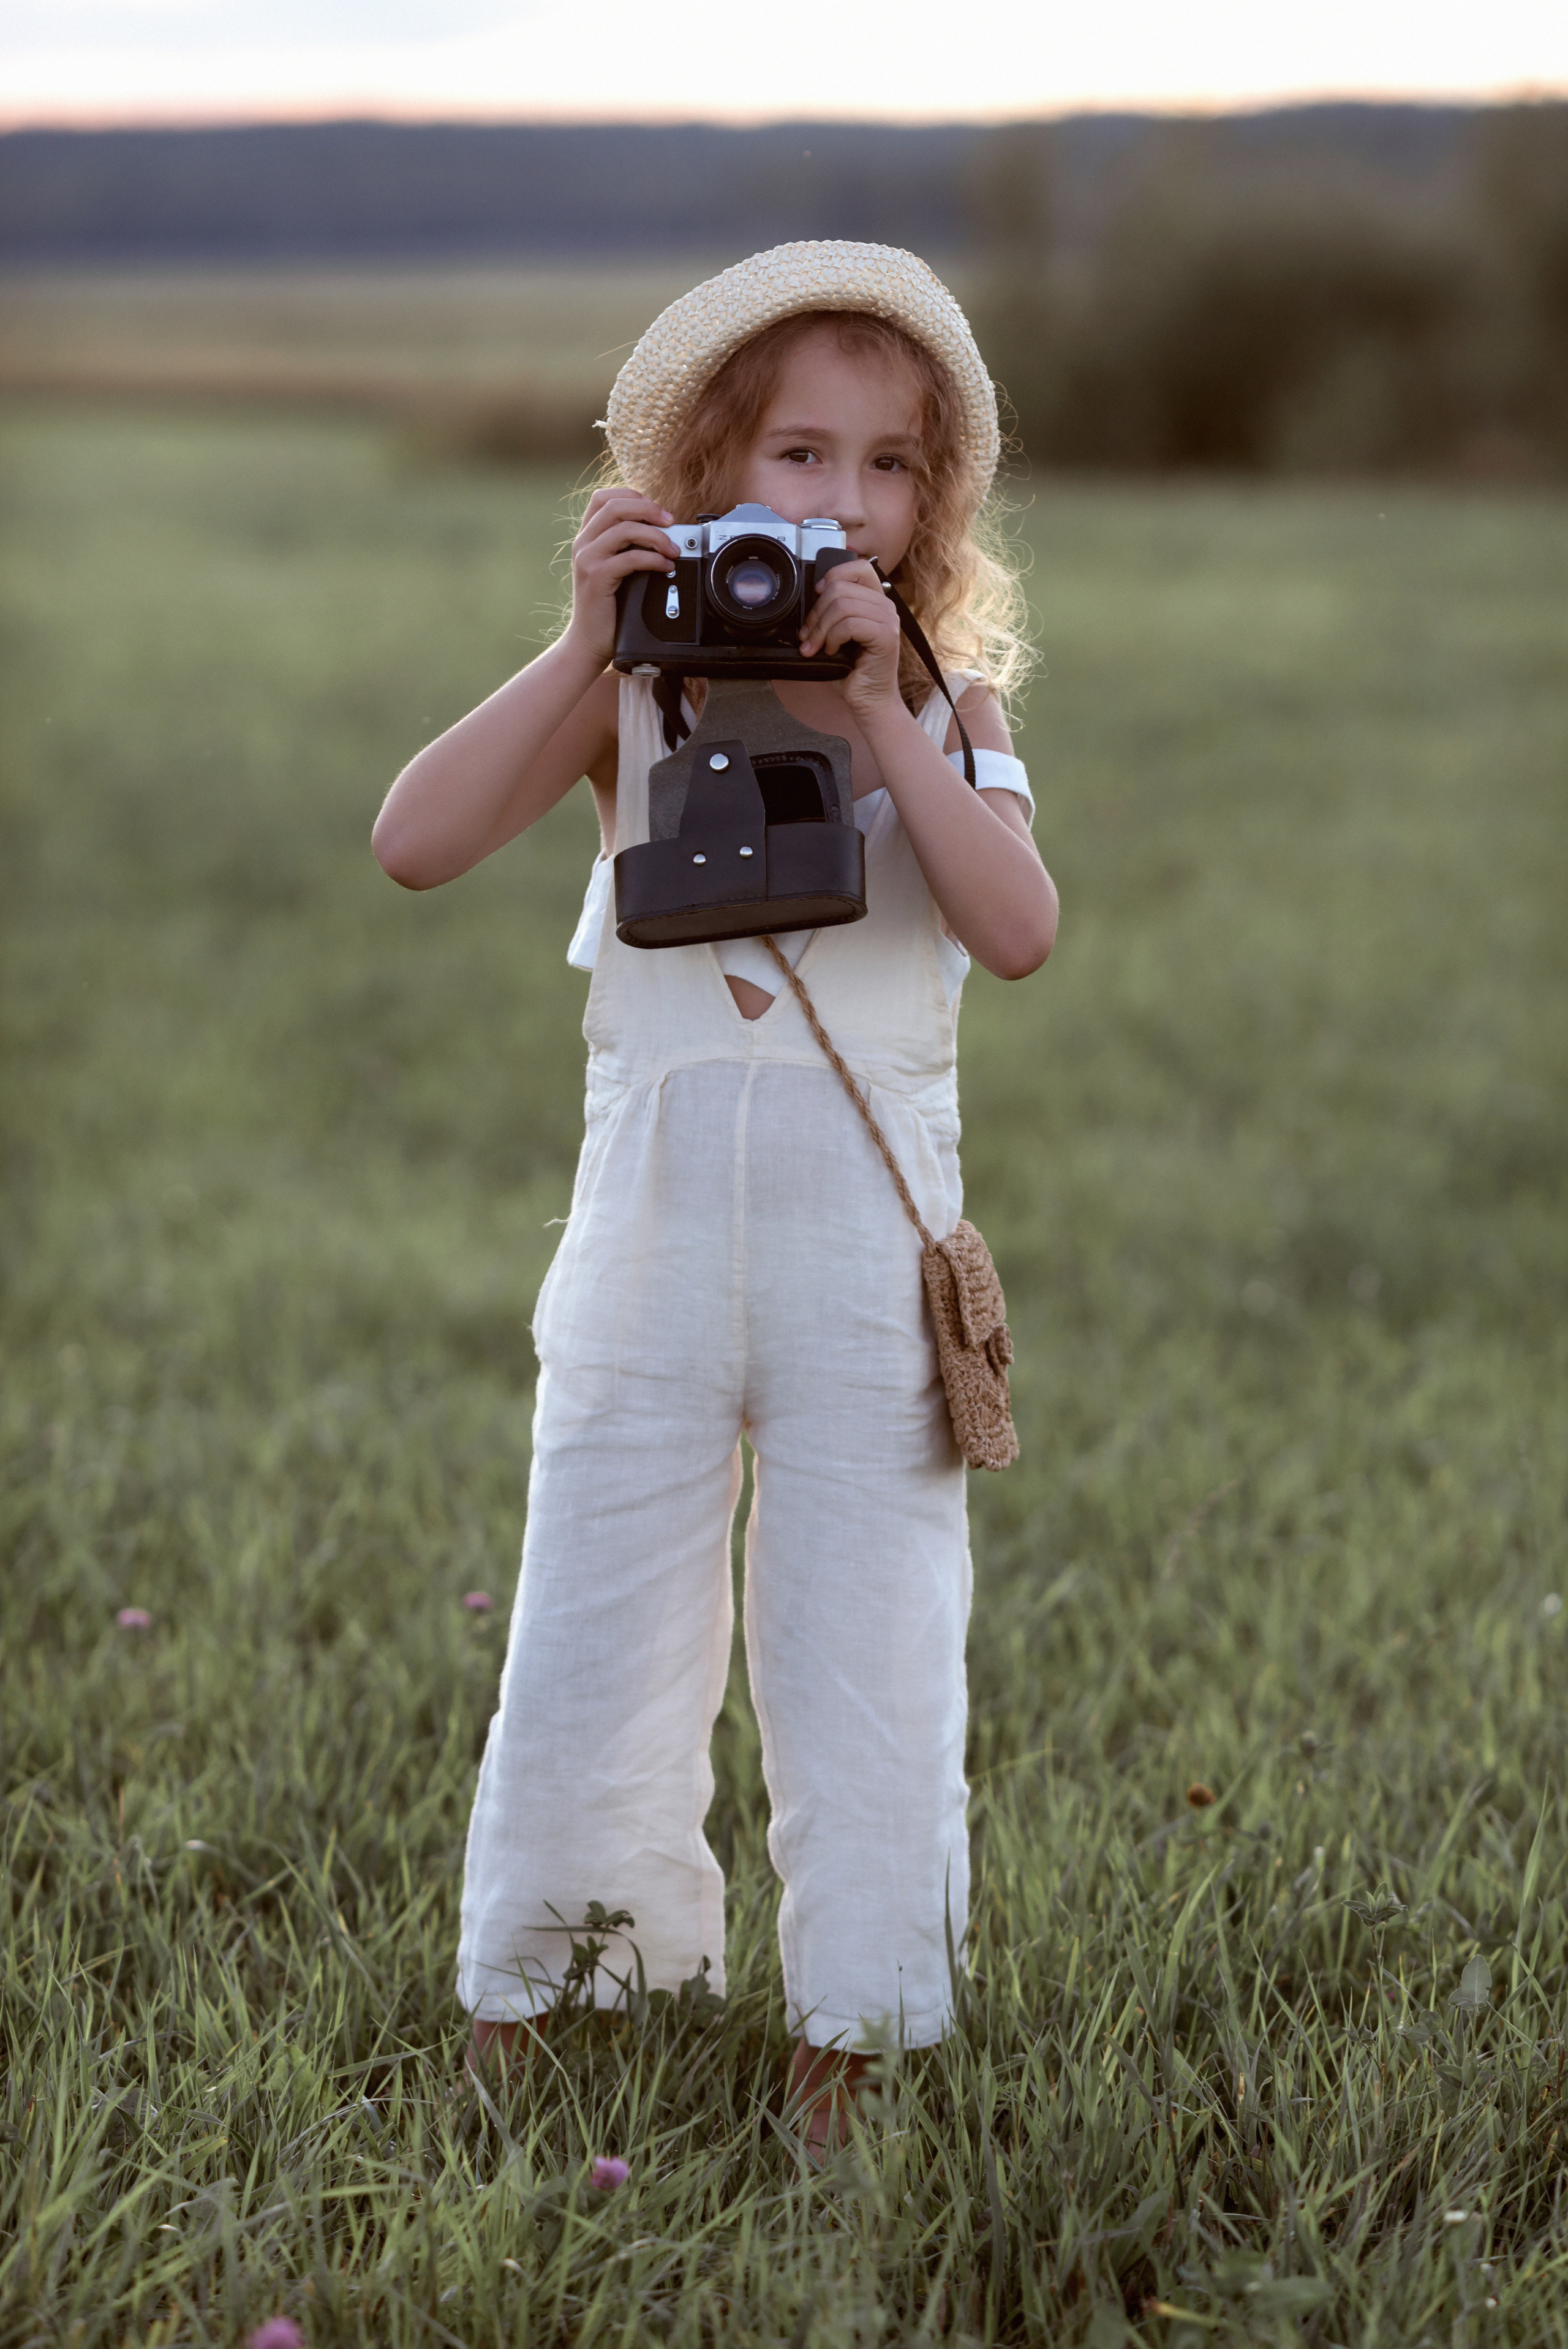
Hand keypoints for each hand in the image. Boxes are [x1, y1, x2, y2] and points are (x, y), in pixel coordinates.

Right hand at [566, 489, 676, 666]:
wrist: (588, 641)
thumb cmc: (606, 608)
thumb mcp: (614, 569)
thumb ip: (627, 547)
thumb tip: (661, 531)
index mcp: (587, 536)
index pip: (603, 497)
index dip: (632, 496)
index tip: (655, 510)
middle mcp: (583, 543)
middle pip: (615, 506)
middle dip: (648, 509)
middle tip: (670, 521)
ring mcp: (587, 559)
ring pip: (624, 529)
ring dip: (656, 535)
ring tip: (673, 549)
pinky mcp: (596, 577)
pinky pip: (629, 558)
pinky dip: (653, 559)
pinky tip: (665, 566)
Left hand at [798, 557, 901, 723]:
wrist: (868, 701)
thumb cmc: (852, 671)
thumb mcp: (837, 634)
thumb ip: (831, 611)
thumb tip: (808, 599)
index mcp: (876, 600)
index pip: (858, 567)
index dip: (833, 576)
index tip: (816, 596)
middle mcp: (886, 606)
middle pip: (841, 587)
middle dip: (816, 612)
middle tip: (808, 635)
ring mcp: (889, 620)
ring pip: (842, 605)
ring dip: (821, 628)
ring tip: (818, 647)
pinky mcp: (886, 637)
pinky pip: (849, 624)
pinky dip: (833, 638)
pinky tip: (832, 651)